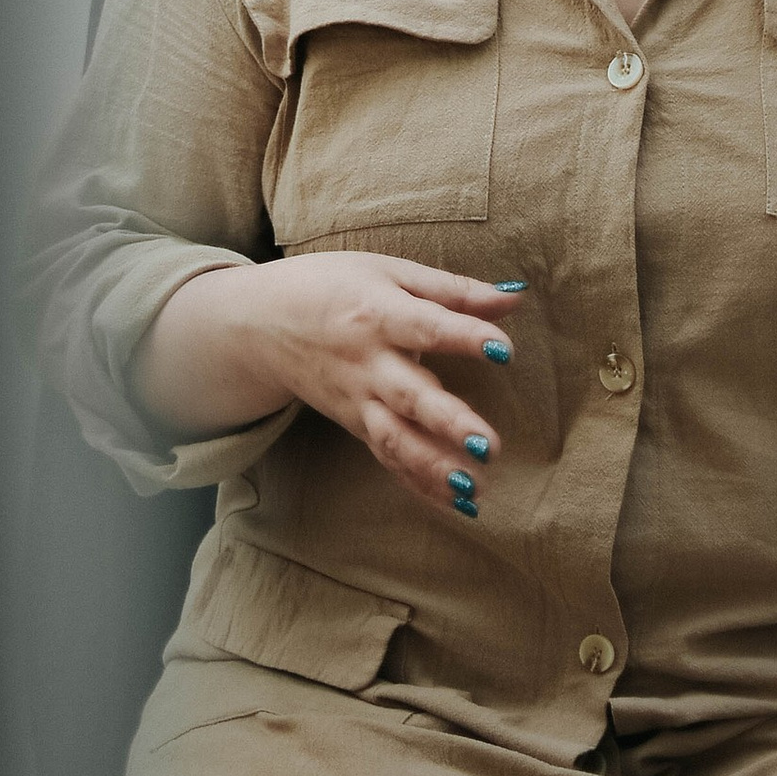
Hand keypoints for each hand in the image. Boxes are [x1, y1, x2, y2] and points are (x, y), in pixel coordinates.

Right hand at [134, 252, 523, 520]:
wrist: (261, 323)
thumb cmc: (333, 286)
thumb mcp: (389, 271)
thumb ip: (453, 290)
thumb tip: (514, 297)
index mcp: (378, 312)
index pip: (426, 325)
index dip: (465, 337)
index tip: (503, 351)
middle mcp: (367, 362)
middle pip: (408, 395)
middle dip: (446, 422)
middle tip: (486, 445)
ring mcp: (358, 400)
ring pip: (394, 439)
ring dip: (432, 466)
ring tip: (471, 487)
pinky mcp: (355, 425)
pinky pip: (387, 459)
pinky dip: (419, 484)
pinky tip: (456, 503)